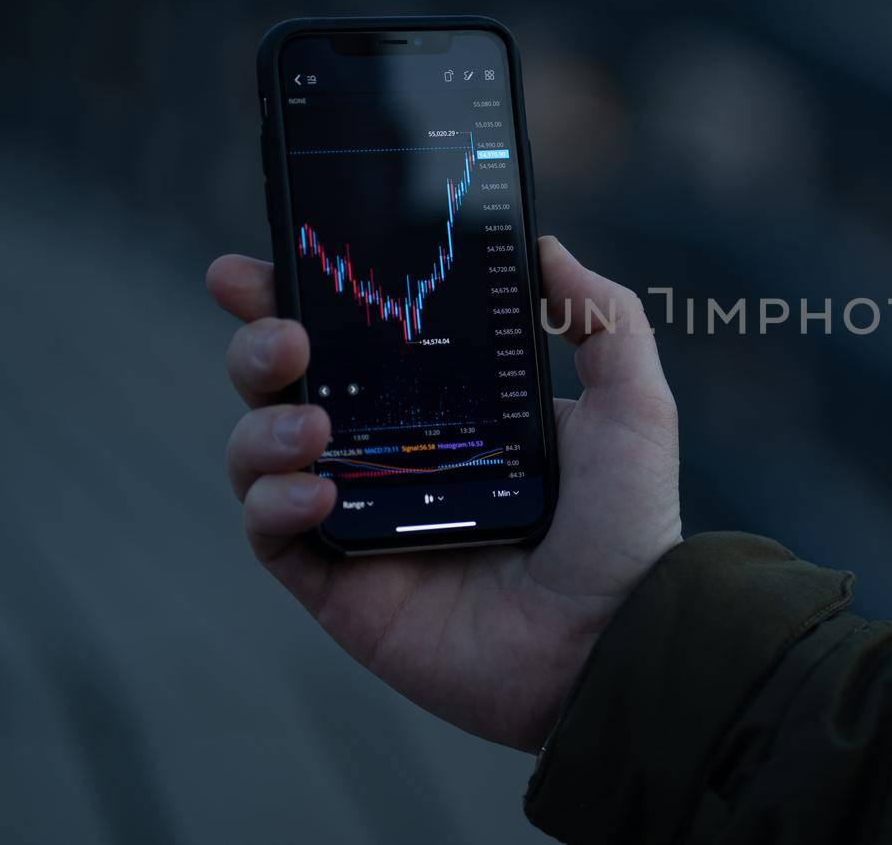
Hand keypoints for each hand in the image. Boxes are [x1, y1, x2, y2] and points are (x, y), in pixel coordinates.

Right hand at [206, 236, 680, 751]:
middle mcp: (393, 457)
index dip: (299, 297)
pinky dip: (272, 503)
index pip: (357, 340)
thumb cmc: (629, 529)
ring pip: (259, 453)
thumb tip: (547, 248)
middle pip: (287, 385)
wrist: (614, 642)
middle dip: (258, 347)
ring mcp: (361, 520)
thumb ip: (602, 319)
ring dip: (261, 426)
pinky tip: (318, 493)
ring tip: (314, 426)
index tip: (258, 262)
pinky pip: (271, 536)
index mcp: (448, 409)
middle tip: (284, 336)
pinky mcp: (342, 586)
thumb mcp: (633, 407)